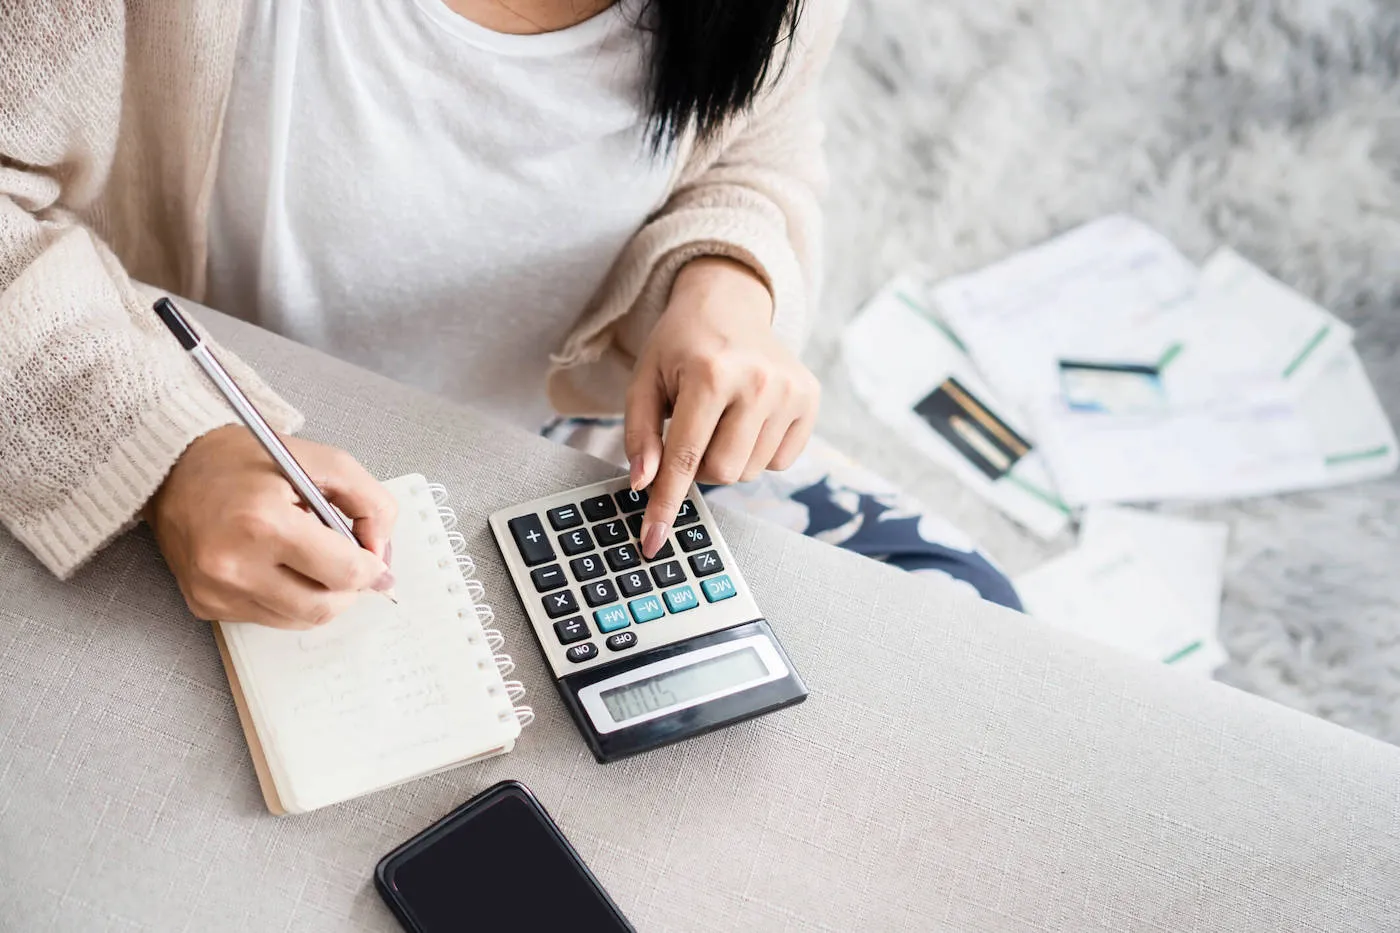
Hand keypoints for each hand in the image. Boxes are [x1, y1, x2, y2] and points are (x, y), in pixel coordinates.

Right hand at [146, 425, 397, 628]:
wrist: (174, 469)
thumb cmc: (248, 461)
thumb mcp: (323, 462)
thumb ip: (370, 503)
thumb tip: (381, 554)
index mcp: (264, 522)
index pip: (344, 572)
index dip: (372, 569)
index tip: (374, 560)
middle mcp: (234, 563)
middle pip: (323, 607)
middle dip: (348, 590)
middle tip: (348, 564)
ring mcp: (216, 590)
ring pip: (299, 620)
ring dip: (320, 596)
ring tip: (311, 560)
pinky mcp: (205, 605)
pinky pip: (268, 618)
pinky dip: (288, 600)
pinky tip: (279, 566)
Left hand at [625, 256, 818, 557]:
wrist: (729, 302)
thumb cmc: (680, 346)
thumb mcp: (644, 381)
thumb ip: (639, 435)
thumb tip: (644, 484)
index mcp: (711, 373)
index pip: (685, 458)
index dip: (665, 505)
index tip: (653, 541)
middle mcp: (759, 382)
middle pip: (722, 473)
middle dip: (699, 465)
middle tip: (691, 430)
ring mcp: (791, 390)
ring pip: (750, 472)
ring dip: (727, 457)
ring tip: (720, 416)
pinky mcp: (811, 398)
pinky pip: (779, 462)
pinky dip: (756, 450)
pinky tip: (748, 416)